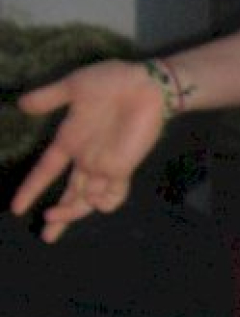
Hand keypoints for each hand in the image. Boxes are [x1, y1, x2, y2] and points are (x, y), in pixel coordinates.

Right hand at [9, 59, 166, 240]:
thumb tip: (21, 104)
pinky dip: (102, 203)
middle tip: (47, 235)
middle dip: (59, 217)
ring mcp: (104, 166)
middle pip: (69, 195)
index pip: (45, 171)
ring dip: (72, 211)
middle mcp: (85, 159)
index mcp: (69, 142)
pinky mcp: (124, 167)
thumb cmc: (111, 81)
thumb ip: (48, 97)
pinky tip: (92, 202)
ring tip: (55, 215)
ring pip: (87, 200)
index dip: (31, 189)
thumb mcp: (73, 87)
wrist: (146, 84)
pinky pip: (113, 194)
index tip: (17, 209)